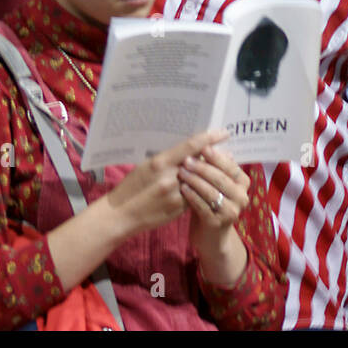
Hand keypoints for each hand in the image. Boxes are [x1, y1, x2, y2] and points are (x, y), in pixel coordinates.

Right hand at [103, 129, 227, 235]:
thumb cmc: (130, 187)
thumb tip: (188, 150)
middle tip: (227, 151)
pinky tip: (206, 187)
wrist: (120, 215)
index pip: (191, 145)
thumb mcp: (145, 166)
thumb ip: (167, 159)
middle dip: (215, 157)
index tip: (223, 132)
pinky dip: (201, 190)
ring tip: (219, 168)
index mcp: (160, 162)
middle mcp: (170, 177)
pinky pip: (195, 196)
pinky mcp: (178, 209)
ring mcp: (176, 195)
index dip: (210, 137)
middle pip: (201, 163)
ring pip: (201, 180)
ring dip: (211, 174)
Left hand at [179, 145, 249, 244]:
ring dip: (195, 180)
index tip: (202, 147)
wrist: (210, 235)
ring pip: (212, 191)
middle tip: (187, 160)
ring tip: (181, 172)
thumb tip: (210, 142)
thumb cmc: (210, 202)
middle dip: (203, 167)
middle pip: (221, 178)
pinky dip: (192, 196)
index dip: (216, 156)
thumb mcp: (215, 183)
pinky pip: (203, 206)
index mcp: (243, 183)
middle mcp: (242, 197)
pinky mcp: (218, 223)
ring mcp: (231, 211)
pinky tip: (182, 189)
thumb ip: (215, 166)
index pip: (230, 166)